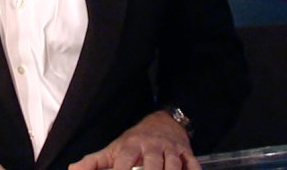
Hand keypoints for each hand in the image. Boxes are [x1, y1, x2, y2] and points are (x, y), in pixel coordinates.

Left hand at [69, 110, 200, 169]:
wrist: (164, 120)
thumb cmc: (135, 140)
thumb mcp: (114, 148)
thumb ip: (94, 163)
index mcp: (131, 147)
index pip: (124, 162)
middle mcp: (151, 147)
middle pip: (153, 165)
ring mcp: (170, 150)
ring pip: (173, 165)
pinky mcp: (186, 152)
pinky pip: (192, 163)